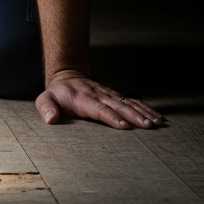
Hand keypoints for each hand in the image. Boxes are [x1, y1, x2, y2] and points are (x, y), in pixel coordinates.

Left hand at [36, 69, 162, 128]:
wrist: (67, 76)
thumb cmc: (57, 94)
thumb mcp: (45, 99)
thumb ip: (46, 108)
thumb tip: (51, 119)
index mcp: (83, 99)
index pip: (98, 108)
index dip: (111, 117)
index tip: (123, 125)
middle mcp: (99, 95)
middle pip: (118, 106)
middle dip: (134, 116)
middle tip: (148, 126)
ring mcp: (109, 95)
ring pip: (129, 103)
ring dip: (143, 113)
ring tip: (157, 123)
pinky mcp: (116, 96)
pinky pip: (133, 102)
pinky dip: (146, 109)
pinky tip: (158, 117)